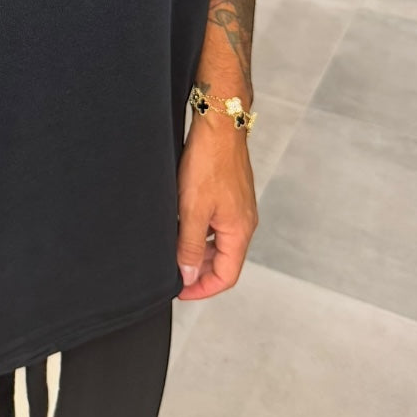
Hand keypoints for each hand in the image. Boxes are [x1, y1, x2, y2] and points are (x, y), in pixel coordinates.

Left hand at [176, 111, 257, 299]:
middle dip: (198, 271)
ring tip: (173, 248)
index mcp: (240, 231)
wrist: (219, 125)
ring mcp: (238, 208)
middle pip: (223, 261)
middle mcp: (244, 222)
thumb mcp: (193, 210)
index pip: (226, 276)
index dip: (202, 289)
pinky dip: (200, 231)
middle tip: (172, 271)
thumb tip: (188, 275)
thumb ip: (189, 245)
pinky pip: (217, 224)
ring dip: (198, 250)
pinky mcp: (230, 194)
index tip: (180, 291)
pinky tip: (181, 223)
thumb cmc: (209, 162)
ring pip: (219, 242)